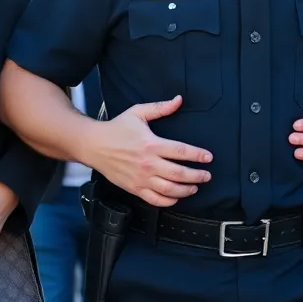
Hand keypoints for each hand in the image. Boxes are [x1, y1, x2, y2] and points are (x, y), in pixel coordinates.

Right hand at [84, 95, 212, 207]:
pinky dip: (169, 201)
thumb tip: (179, 100)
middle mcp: (148, 163)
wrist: (93, 145)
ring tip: (195, 187)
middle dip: (197, 176)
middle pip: (179, 174)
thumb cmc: (116, 128)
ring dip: (186, 190)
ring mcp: (141, 178)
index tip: (208, 157)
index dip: (198, 155)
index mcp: (151, 144)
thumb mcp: (138, 113)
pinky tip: (176, 197)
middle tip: (207, 176)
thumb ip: (160, 108)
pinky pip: (155, 200)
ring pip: (169, 190)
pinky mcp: (134, 188)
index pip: (181, 151)